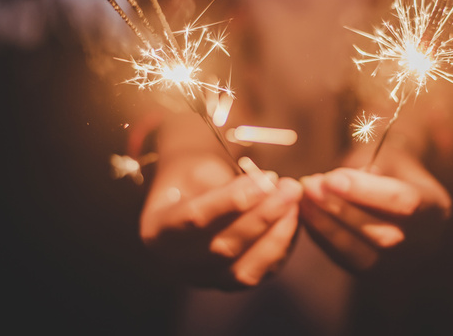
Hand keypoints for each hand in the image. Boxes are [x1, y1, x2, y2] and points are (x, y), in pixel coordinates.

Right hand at [140, 153, 301, 288]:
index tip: (266, 179)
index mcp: (158, 229)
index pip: (195, 218)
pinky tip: (293, 220)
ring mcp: (202, 279)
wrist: (187, 195)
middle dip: (263, 216)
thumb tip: (269, 187)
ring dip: (276, 236)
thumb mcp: (200, 168)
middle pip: (222, 247)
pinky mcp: (227, 284)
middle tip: (290, 188)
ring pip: (243, 271)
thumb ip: (228, 182)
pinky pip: (259, 274)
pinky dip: (281, 247)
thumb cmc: (193, 177)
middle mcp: (176, 263)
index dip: (233, 200)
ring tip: (294, 203)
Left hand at [300, 150, 450, 272]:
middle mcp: (426, 243)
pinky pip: (348, 262)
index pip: (405, 203)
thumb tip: (330, 183)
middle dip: (342, 211)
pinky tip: (306, 215)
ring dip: (328, 227)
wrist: (396, 186)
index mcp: (436, 207)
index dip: (366, 191)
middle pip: (385, 236)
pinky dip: (323, 238)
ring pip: (364, 257)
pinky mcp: (377, 274)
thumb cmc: (388, 164)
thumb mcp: (385, 153)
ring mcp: (403, 264)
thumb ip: (365, 167)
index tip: (331, 177)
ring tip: (304, 199)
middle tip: (310, 186)